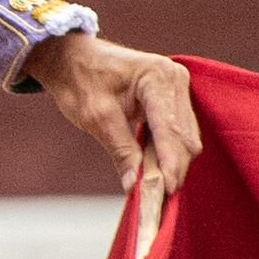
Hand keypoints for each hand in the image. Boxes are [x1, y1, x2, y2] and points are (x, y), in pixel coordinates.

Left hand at [30, 28, 201, 207]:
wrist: (72, 58)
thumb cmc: (80, 81)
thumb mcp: (96, 117)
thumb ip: (120, 150)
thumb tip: (134, 185)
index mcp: (158, 78)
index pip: (170, 129)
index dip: (170, 163)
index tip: (166, 191)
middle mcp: (176, 79)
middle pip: (184, 136)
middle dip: (173, 168)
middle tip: (158, 199)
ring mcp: (179, 87)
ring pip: (186, 137)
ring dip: (173, 163)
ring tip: (156, 189)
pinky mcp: (175, 97)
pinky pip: (179, 131)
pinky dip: (169, 152)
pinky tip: (157, 171)